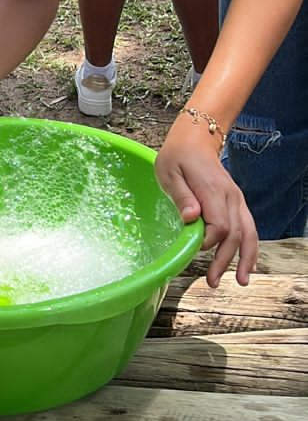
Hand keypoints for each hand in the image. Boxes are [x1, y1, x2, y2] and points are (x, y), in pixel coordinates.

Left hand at [156, 111, 258, 287]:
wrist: (196, 138)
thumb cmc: (177, 156)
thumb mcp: (169, 172)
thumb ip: (181, 196)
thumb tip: (191, 218)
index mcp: (213, 190)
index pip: (219, 225)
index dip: (208, 242)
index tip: (193, 248)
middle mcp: (230, 197)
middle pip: (235, 234)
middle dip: (225, 260)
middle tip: (212, 282)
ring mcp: (236, 200)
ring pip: (249, 233)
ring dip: (246, 258)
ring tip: (242, 281)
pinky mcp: (237, 203)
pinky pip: (249, 227)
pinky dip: (251, 247)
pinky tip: (248, 264)